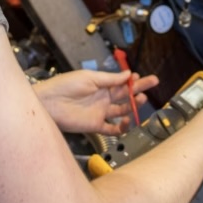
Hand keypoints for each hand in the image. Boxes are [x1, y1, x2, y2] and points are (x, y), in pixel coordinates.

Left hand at [34, 70, 158, 134]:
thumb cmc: (65, 86)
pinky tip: (128, 121)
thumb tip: (128, 74)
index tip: (143, 77)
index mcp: (100, 84)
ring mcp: (99, 112)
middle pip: (124, 94)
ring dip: (133, 106)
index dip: (132, 80)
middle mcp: (102, 98)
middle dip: (139, 89)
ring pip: (122, 110)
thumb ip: (110, 79)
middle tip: (153, 83)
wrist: (49, 103)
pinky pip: (112, 128)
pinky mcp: (95, 125)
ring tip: (142, 99)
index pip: (120, 82)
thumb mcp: (89, 78)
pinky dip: (122, 127)